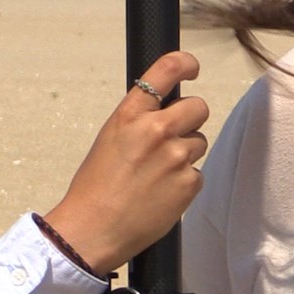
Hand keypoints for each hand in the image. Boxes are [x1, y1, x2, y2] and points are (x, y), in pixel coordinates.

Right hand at [43, 51, 208, 274]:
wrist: (93, 230)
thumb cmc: (94, 189)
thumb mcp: (110, 140)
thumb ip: (138, 122)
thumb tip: (164, 113)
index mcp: (130, 115)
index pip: (166, 70)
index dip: (186, 64)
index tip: (192, 68)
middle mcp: (156, 130)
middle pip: (199, 107)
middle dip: (191, 119)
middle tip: (174, 138)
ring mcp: (176, 157)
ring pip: (199, 142)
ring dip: (186, 154)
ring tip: (158, 175)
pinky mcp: (188, 183)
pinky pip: (197, 175)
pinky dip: (184, 184)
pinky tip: (161, 195)